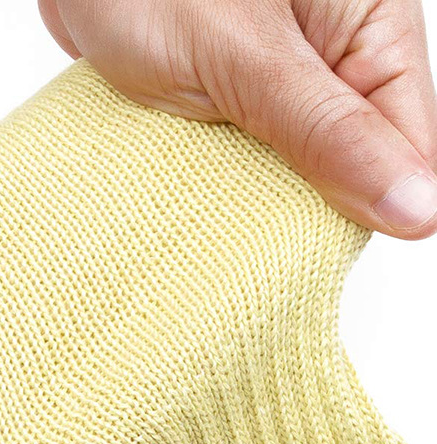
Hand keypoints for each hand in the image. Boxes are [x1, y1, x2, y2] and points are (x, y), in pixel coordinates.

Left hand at [40, 0, 436, 238]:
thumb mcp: (246, 57)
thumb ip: (327, 130)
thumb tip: (418, 207)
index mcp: (368, 25)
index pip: (408, 142)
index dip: (374, 202)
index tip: (319, 246)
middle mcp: (331, 55)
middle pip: (352, 162)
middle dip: (306, 201)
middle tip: (257, 224)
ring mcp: (280, 81)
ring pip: (295, 168)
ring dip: (258, 194)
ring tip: (220, 201)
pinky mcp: (234, 101)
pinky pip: (247, 160)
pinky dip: (223, 182)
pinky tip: (200, 191)